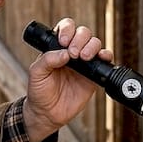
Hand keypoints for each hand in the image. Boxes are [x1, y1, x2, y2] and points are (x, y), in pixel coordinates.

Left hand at [23, 17, 113, 141]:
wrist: (47, 113)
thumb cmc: (39, 91)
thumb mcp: (36, 73)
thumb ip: (48, 60)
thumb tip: (65, 53)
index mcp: (57, 48)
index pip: (66, 28)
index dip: (67, 30)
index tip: (64, 42)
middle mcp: (72, 52)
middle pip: (83, 33)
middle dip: (80, 39)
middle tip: (74, 54)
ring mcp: (84, 63)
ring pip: (94, 44)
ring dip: (92, 47)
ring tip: (83, 58)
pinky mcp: (93, 76)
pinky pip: (104, 62)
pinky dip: (106, 56)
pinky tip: (102, 58)